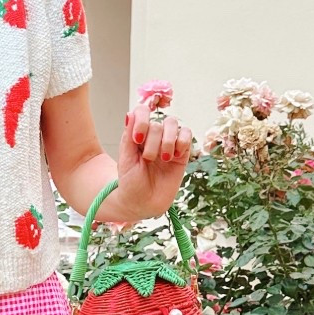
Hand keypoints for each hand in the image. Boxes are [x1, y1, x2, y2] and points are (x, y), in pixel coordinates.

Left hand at [113, 97, 193, 220]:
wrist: (143, 203)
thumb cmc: (131, 182)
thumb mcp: (125, 159)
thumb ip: (128, 136)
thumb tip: (131, 114)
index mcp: (137, 133)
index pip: (142, 112)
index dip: (142, 119)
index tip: (137, 138)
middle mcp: (153, 135)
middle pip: (158, 122)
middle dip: (152, 140)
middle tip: (148, 158)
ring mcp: (168, 143)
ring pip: (173, 124)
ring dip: (168, 141)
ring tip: (163, 158)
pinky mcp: (182, 152)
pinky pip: (187, 135)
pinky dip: (183, 142)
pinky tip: (175, 156)